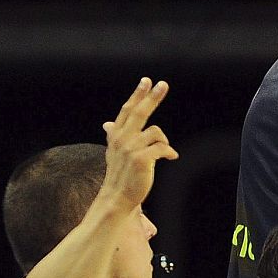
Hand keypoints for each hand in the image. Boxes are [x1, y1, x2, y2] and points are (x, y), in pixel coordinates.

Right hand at [100, 78, 177, 209]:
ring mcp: (130, 149)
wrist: (118, 196)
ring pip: (156, 132)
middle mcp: (121, 139)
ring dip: (164, 141)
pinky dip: (169, 152)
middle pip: (138, 113)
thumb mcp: (114, 152)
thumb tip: (107, 123)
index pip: (126, 110)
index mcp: (116, 135)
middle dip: (151, 97)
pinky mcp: (140, 159)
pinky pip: (162, 148)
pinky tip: (171, 157)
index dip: (136, 95)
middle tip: (163, 84)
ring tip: (164, 152)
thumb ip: (114, 135)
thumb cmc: (121, 174)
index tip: (146, 81)